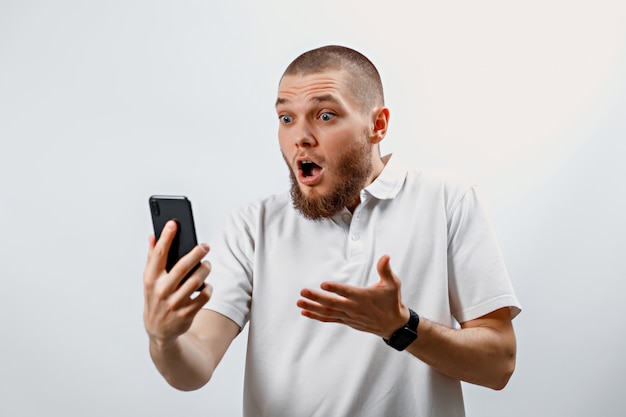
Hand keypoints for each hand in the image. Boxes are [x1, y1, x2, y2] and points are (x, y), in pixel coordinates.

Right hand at [143, 220, 212, 347]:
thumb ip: (152, 257)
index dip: (166, 237)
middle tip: (205, 246)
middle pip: (183, 266)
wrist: (158, 331)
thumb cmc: (156, 298)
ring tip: (207, 265)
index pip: (159, 254)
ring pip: (196, 281)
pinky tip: (206, 285)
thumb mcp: (150, 280)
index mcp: (151, 279)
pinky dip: (208, 288)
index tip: (173, 223)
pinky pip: (204, 296)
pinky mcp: (186, 314)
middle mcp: (161, 290)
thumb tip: (153, 236)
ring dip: (205, 270)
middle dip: (196, 253)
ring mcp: (174, 303)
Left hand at [297, 255, 409, 338]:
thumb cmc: (392, 301)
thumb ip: (386, 270)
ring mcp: (349, 316)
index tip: (324, 284)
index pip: (347, 292)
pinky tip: (305, 311)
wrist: (393, 324)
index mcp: (364, 297)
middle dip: (317, 298)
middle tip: (303, 291)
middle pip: (333, 303)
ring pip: (328, 312)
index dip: (336, 289)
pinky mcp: (346, 320)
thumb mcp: (393, 284)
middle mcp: (354, 308)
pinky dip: (317, 316)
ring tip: (299, 301)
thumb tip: (385, 256)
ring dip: (312, 307)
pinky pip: (329, 319)